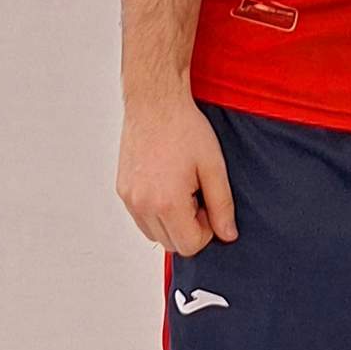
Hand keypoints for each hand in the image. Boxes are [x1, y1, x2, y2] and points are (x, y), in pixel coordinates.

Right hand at [117, 93, 237, 255]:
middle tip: (198, 193)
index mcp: (167, 203)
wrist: (155, 103)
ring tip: (184, 187)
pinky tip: (169, 184)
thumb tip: (228, 235)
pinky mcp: (122, 191)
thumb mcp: (214, 166)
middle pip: (171, 244)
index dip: (207, 230)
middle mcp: (142, 206)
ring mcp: (129, 199)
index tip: (210, 204)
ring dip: (173, 221)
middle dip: (190, 227)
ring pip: (154, 233)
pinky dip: (157, 212)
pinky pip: (141, 218)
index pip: (189, 246)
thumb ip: (222, 205)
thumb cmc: (185, 129)